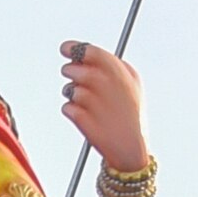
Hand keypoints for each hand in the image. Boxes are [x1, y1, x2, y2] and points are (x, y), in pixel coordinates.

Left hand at [59, 42, 147, 169]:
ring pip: (69, 89)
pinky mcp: (82, 119)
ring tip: (87, 103)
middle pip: (74, 69)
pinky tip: (86, 118)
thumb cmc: (131, 114)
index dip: (74, 48)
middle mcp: (107, 84)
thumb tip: (87, 54)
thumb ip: (113, 65)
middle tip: (73, 76)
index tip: (65, 48)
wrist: (131, 148)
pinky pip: (66, 108)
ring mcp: (94, 102)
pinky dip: (72, 111)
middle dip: (70, 71)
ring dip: (72, 94)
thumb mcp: (132, 84)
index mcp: (120, 73)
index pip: (90, 52)